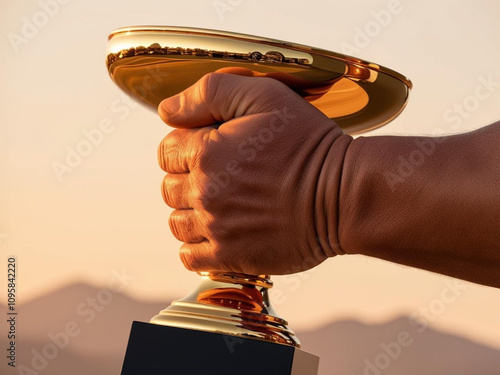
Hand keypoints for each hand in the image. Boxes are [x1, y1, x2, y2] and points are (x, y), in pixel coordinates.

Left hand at [157, 72, 351, 274]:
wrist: (343, 195)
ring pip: (176, 222)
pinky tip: (221, 232)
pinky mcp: (230, 257)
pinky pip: (190, 256)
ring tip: (223, 205)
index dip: (187, 147)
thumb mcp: (265, 96)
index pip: (167, 151)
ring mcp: (216, 227)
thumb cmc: (308, 144)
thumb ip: (210, 93)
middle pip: (170, 187)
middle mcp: (205, 191)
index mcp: (207, 151)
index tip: (213, 149)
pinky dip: (198, 246)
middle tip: (224, 176)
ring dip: (192, 212)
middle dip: (189, 179)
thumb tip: (167, 110)